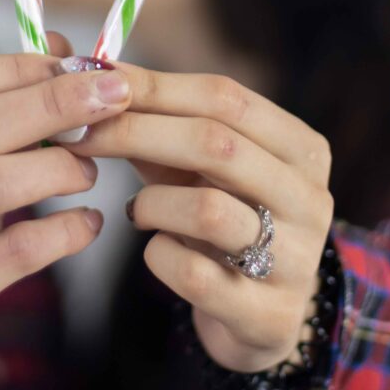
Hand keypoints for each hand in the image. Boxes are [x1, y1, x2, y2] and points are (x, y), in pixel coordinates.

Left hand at [66, 67, 332, 372]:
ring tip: (135, 210)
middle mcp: (309, 198)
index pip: (225, 97)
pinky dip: (160, 256)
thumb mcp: (200, 167)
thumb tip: (93, 74)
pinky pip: (195, 275)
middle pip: (215, 144)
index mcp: (300, 147)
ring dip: (152, 203)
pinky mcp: (269, 315)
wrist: (265, 315)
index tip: (94, 85)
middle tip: (80, 137)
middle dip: (136, 133)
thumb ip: (159, 125)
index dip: (154, 87)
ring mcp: (297, 260)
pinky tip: (158, 249)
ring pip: (207, 210)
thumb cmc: (224, 217)